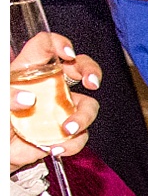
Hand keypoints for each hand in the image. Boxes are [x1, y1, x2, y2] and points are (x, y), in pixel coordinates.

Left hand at [11, 32, 100, 166]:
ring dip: (83, 117)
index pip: (46, 45)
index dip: (59, 44)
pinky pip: (81, 135)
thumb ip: (8, 97)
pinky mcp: (66, 130)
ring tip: (67, 130)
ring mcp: (61, 108)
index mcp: (29, 70)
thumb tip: (28, 98)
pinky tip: (55, 147)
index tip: (67, 53)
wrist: (1, 152)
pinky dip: (72, 143)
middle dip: (91, 70)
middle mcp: (50, 85)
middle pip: (79, 66)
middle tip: (91, 82)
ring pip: (88, 105)